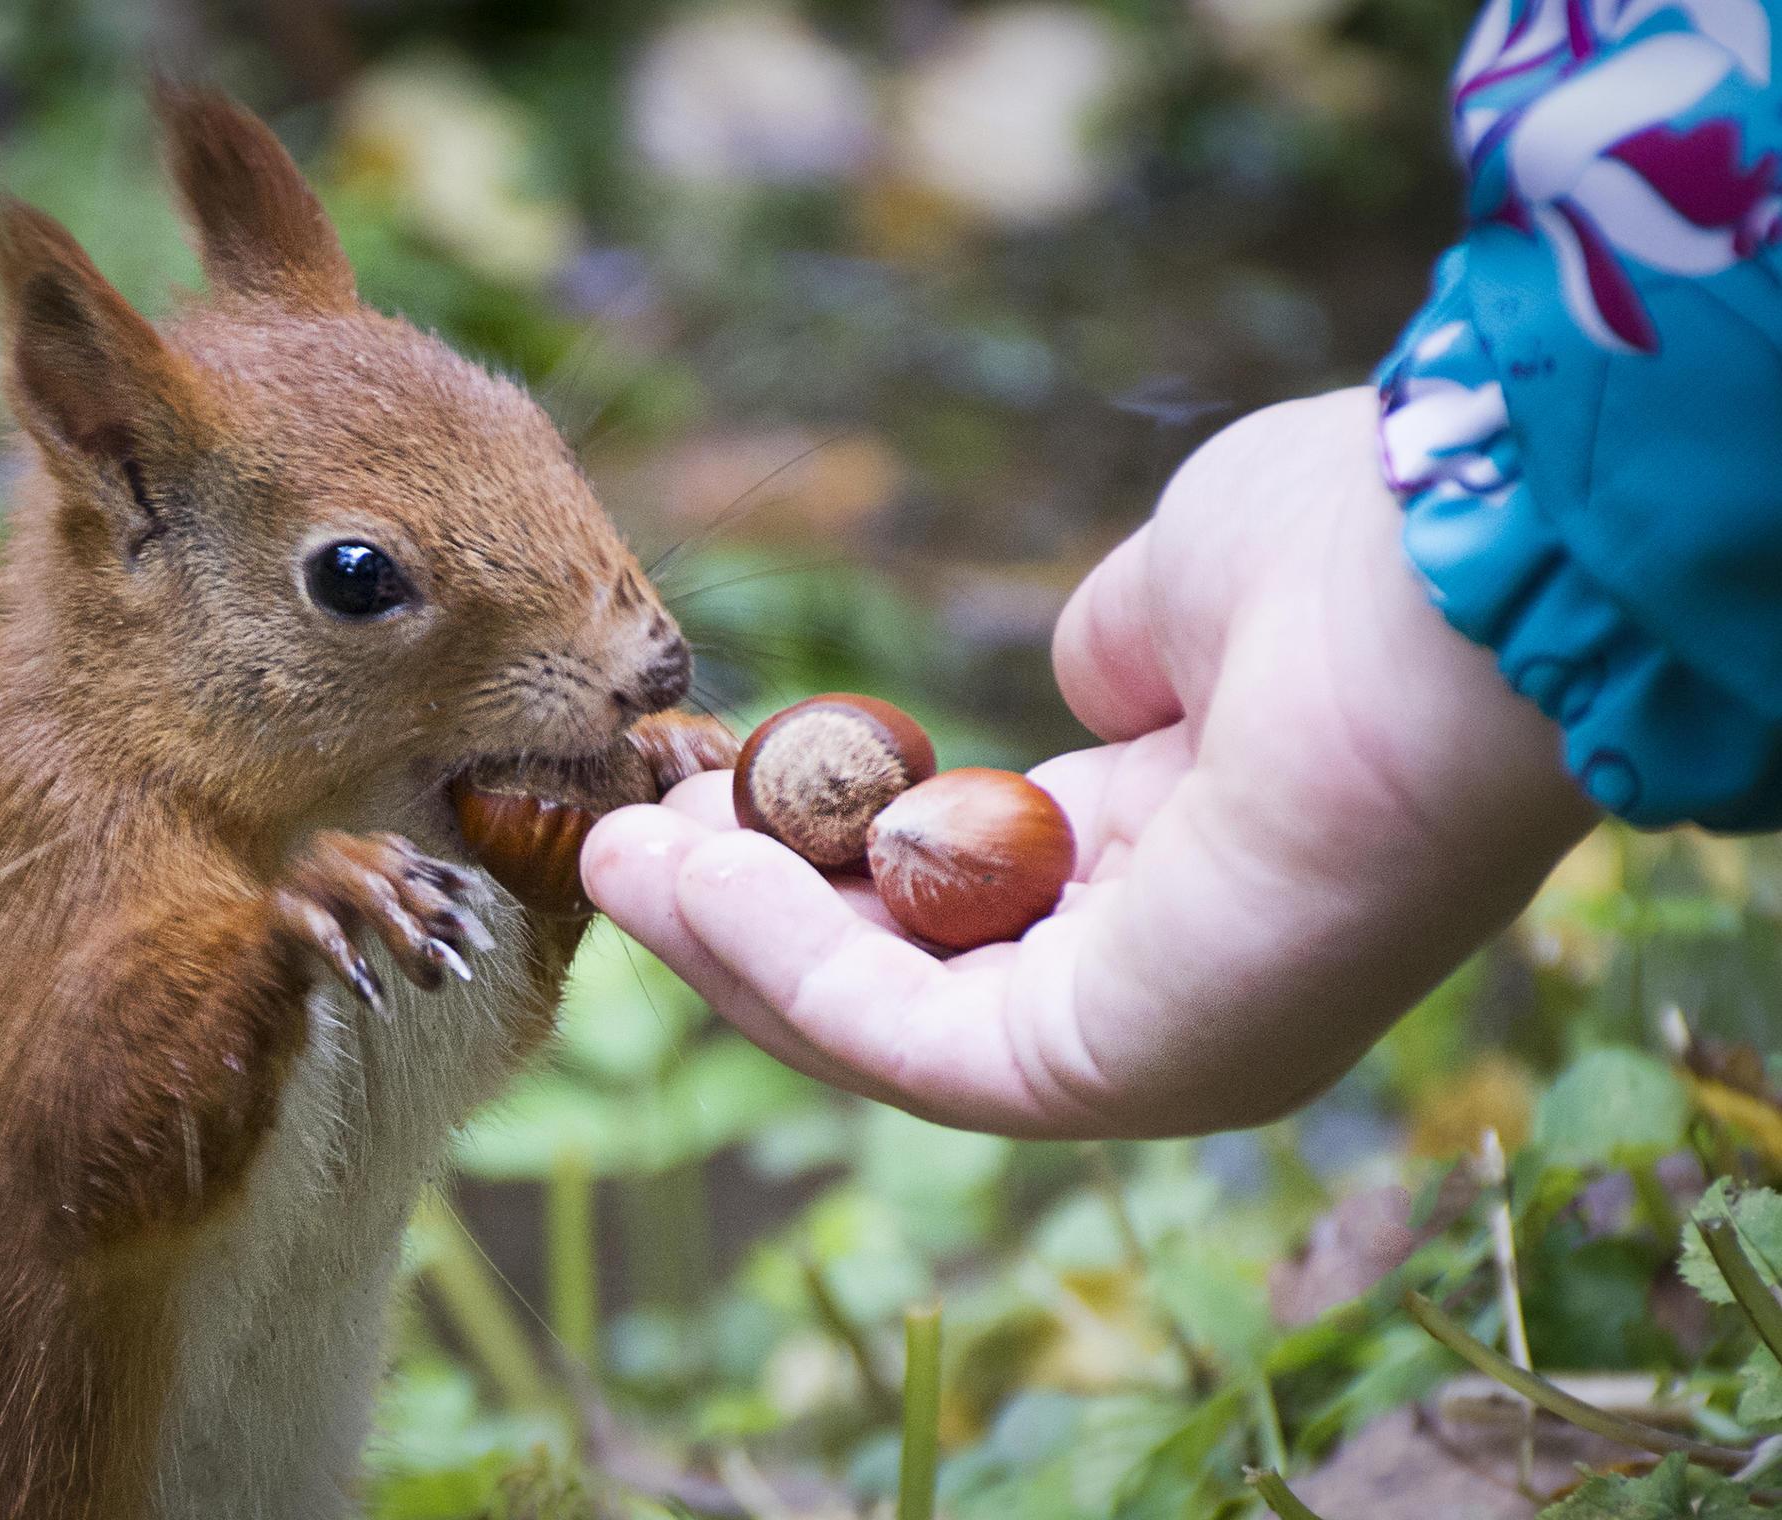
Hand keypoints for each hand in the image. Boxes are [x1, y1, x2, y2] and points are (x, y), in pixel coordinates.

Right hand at [582, 389, 1596, 1136]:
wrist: (1477, 568)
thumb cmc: (1353, 559)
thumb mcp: (1186, 592)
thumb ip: (1114, 653)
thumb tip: (1072, 678)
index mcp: (1189, 866)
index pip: (975, 904)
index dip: (831, 854)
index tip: (717, 789)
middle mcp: (1170, 976)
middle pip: (911, 983)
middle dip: (756, 913)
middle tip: (632, 833)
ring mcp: (1150, 1041)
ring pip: (888, 1029)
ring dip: (734, 944)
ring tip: (619, 851)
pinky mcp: (1117, 1069)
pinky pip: (907, 1036)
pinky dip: (779, 959)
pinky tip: (683, 870)